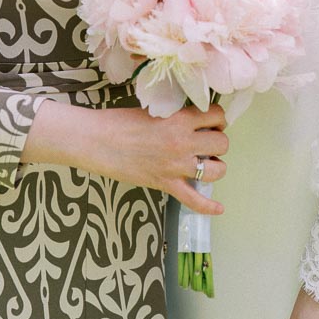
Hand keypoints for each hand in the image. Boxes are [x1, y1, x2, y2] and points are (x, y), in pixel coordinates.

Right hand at [96, 102, 228, 213]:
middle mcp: (183, 143)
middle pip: (221, 144)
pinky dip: (209, 206)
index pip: (216, 115)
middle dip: (217, 142)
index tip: (211, 121)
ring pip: (216, 171)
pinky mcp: (165, 184)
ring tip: (206, 162)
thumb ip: (175, 116)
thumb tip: (191, 120)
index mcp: (179, 119)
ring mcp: (175, 166)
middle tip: (206, 141)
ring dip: (215, 166)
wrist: (97, 140)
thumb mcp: (153, 110)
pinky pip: (194, 200)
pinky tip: (219, 208)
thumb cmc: (119, 122)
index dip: (217, 118)